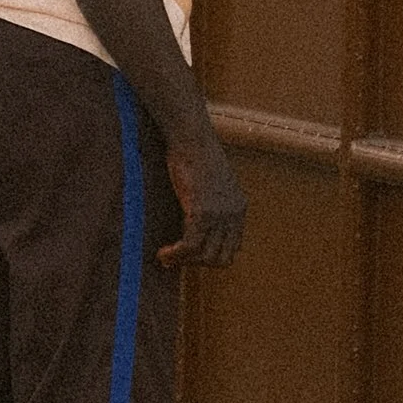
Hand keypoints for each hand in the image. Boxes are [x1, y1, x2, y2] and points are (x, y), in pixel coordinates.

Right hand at [160, 126, 247, 267]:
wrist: (192, 138)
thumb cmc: (195, 155)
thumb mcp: (212, 183)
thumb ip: (214, 203)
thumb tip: (199, 223)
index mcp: (239, 208)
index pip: (232, 248)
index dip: (210, 257)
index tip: (190, 256)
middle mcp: (234, 214)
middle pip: (221, 258)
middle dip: (197, 264)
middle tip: (177, 259)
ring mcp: (220, 214)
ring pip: (205, 257)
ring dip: (184, 262)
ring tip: (167, 258)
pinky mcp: (202, 211)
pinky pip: (191, 246)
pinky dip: (176, 255)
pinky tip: (163, 253)